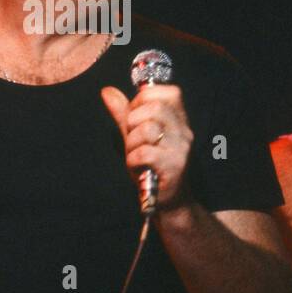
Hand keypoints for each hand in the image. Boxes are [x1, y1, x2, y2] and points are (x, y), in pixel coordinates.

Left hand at [101, 83, 194, 211]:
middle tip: (133, 137)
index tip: (138, 114)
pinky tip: (137, 167)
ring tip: (135, 153)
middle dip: (134, 120)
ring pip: (148, 129)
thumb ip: (123, 113)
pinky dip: (133, 160)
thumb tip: (107, 91)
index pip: (171, 92)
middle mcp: (184, 131)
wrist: (169, 201)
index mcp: (179, 120)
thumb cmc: (152, 166)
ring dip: (132, 142)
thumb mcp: (135, 136)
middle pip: (155, 107)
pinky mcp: (174, 167)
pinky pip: (144, 153)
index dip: (147, 98)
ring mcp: (180, 149)